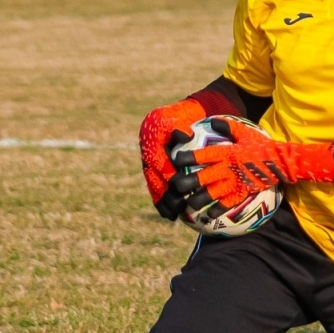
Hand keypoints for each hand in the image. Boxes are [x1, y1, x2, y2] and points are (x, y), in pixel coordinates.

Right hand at [140, 98, 206, 217]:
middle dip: (166, 195)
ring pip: (154, 187)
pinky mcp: (154, 172)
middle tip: (179, 207)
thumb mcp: (177, 116)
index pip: (160, 163)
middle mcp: (148, 157)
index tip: (180, 187)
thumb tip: (185, 137)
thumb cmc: (179, 116)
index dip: (169, 176)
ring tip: (175, 215)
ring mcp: (149, 165)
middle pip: (155, 180)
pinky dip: (161, 203)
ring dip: (163, 203)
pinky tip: (170, 216)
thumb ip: (178, 127)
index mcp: (152, 144)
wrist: (174, 117)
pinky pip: (156, 189)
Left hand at [170, 119, 333, 220]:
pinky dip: (217, 210)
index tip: (175, 161)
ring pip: (211, 193)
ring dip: (198, 199)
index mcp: (226, 153)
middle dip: (186, 183)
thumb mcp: (245, 132)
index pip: (202, 155)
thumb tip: (212, 120)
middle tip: (175, 187)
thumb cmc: (261, 145)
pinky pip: (227, 204)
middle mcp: (227, 168)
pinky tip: (207, 215)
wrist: (280, 162)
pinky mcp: (243, 192)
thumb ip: (227, 126)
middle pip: (201, 177)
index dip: (187, 158)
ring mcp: (235, 182)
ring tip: (188, 204)